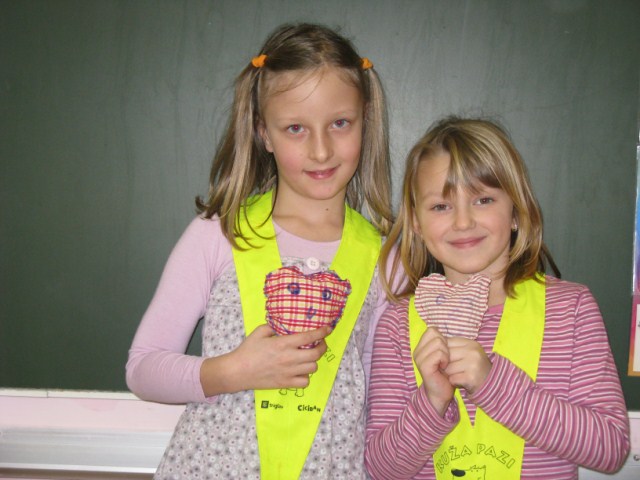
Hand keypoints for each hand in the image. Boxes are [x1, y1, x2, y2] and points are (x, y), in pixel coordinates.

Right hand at [200, 324, 330, 395]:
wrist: (237, 372)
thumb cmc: (247, 350)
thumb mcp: (259, 332)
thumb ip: (274, 326)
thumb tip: (284, 324)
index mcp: (283, 343)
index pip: (309, 337)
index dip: (322, 332)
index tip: (328, 329)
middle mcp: (289, 358)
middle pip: (316, 354)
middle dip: (322, 347)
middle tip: (319, 343)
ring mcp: (288, 373)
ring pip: (313, 368)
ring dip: (313, 361)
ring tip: (308, 357)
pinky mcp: (285, 384)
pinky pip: (304, 382)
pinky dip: (305, 377)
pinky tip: (299, 371)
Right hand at [413, 327, 454, 415]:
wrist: (441, 393)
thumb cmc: (444, 373)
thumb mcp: (442, 355)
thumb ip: (440, 343)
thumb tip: (442, 332)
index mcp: (420, 347)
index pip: (432, 330)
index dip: (442, 338)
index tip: (445, 351)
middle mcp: (417, 351)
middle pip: (435, 334)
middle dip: (445, 345)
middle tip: (446, 359)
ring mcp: (419, 359)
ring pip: (438, 343)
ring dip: (446, 353)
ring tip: (445, 363)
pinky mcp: (424, 366)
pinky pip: (438, 354)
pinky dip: (445, 359)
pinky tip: (444, 367)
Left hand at [444, 337, 491, 393]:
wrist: (490, 385)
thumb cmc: (474, 368)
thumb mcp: (467, 353)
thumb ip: (453, 347)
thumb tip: (434, 341)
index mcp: (471, 343)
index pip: (446, 343)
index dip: (443, 353)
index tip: (448, 360)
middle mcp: (473, 352)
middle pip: (445, 356)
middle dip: (445, 364)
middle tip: (453, 370)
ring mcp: (473, 364)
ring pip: (447, 368)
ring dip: (449, 374)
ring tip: (458, 375)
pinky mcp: (471, 377)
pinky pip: (452, 378)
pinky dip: (454, 382)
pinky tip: (461, 382)